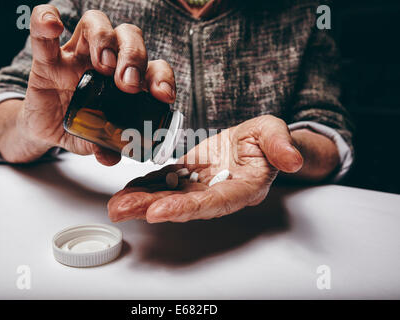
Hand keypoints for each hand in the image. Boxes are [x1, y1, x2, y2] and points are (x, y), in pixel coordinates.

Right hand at [2, 5, 175, 163]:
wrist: (47, 128)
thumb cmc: (80, 126)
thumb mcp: (96, 141)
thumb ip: (105, 148)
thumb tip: (111, 157)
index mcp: (126, 80)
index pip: (152, 67)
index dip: (161, 77)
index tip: (162, 95)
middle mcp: (106, 60)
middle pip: (128, 36)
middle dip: (134, 56)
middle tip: (128, 84)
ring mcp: (77, 55)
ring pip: (96, 24)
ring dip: (104, 39)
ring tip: (103, 65)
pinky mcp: (47, 59)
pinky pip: (43, 34)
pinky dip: (46, 21)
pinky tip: (53, 25)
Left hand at [108, 115, 302, 222]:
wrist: (254, 142)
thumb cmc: (267, 140)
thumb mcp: (276, 132)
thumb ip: (281, 144)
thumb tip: (291, 159)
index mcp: (242, 187)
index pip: (214, 202)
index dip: (187, 209)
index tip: (158, 212)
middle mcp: (217, 192)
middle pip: (184, 205)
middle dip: (151, 208)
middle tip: (122, 211)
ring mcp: (200, 186)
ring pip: (170, 196)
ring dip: (142, 201)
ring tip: (116, 205)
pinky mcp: (188, 175)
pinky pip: (165, 182)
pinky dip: (145, 186)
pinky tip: (125, 190)